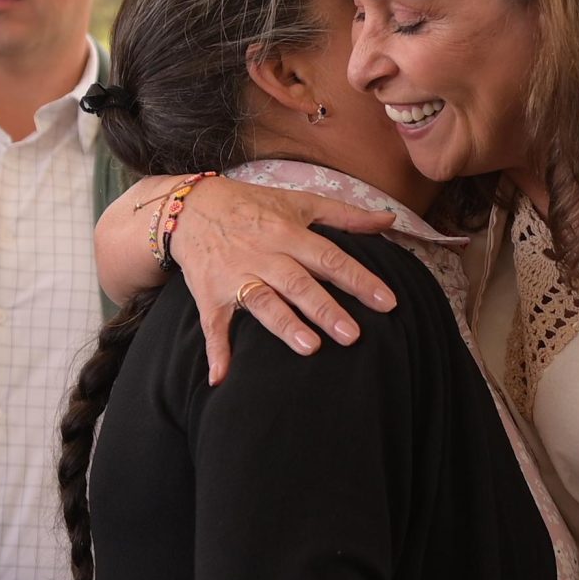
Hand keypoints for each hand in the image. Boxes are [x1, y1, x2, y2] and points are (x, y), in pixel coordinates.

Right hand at [169, 179, 400, 381]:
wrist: (190, 207)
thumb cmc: (253, 206)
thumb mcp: (300, 202)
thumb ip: (346, 215)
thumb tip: (388, 218)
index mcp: (289, 233)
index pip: (330, 258)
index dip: (359, 280)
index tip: (387, 302)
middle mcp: (264, 255)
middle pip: (299, 283)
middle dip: (325, 309)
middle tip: (353, 335)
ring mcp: (235, 276)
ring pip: (263, 301)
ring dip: (284, 325)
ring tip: (311, 348)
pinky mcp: (209, 294)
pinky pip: (213, 325)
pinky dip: (216, 351)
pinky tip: (222, 377)